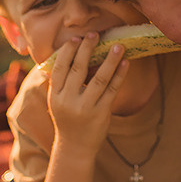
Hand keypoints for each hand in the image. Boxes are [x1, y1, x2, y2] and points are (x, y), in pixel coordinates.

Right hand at [46, 34, 128, 153]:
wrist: (75, 147)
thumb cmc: (68, 118)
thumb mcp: (58, 101)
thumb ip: (62, 82)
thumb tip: (72, 54)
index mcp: (54, 95)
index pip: (59, 68)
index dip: (67, 52)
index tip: (76, 38)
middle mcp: (68, 100)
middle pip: (78, 69)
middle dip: (87, 49)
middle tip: (95, 34)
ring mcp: (85, 107)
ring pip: (99, 78)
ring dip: (109, 60)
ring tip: (118, 45)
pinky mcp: (101, 112)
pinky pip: (112, 89)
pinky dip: (120, 75)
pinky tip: (126, 63)